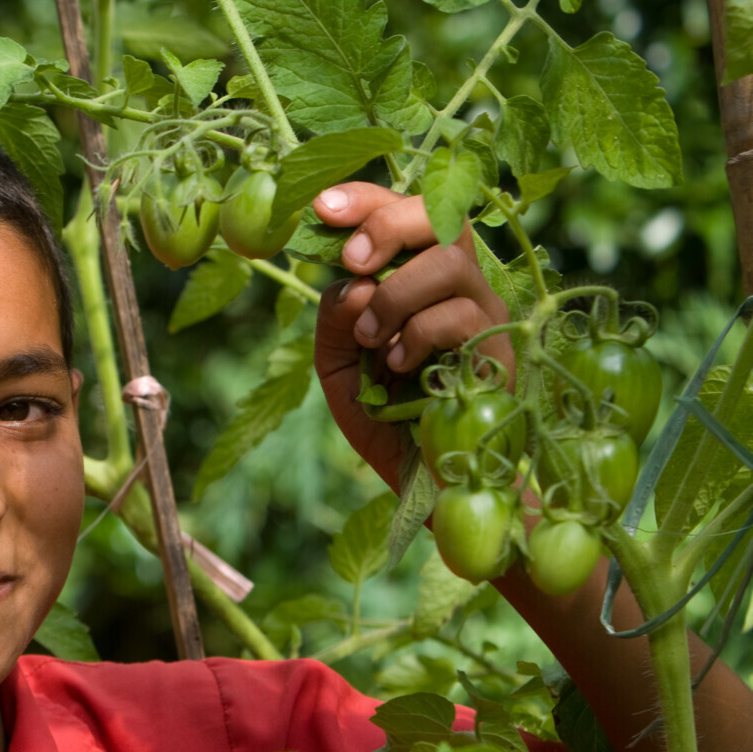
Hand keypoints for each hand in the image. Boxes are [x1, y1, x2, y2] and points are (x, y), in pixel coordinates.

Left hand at [312, 182, 510, 489]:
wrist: (427, 482)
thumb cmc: (386, 421)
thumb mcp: (340, 367)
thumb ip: (334, 322)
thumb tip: (354, 283)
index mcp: (420, 280)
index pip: (405, 213)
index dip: (367, 198)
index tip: (321, 206)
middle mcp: (460, 287)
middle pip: (442, 216)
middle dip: (390, 224)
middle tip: (356, 260)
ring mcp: (487, 315)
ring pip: (450, 261)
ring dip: (396, 294)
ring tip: (371, 338)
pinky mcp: (501, 351)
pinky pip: (459, 316)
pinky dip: (415, 335)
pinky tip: (398, 368)